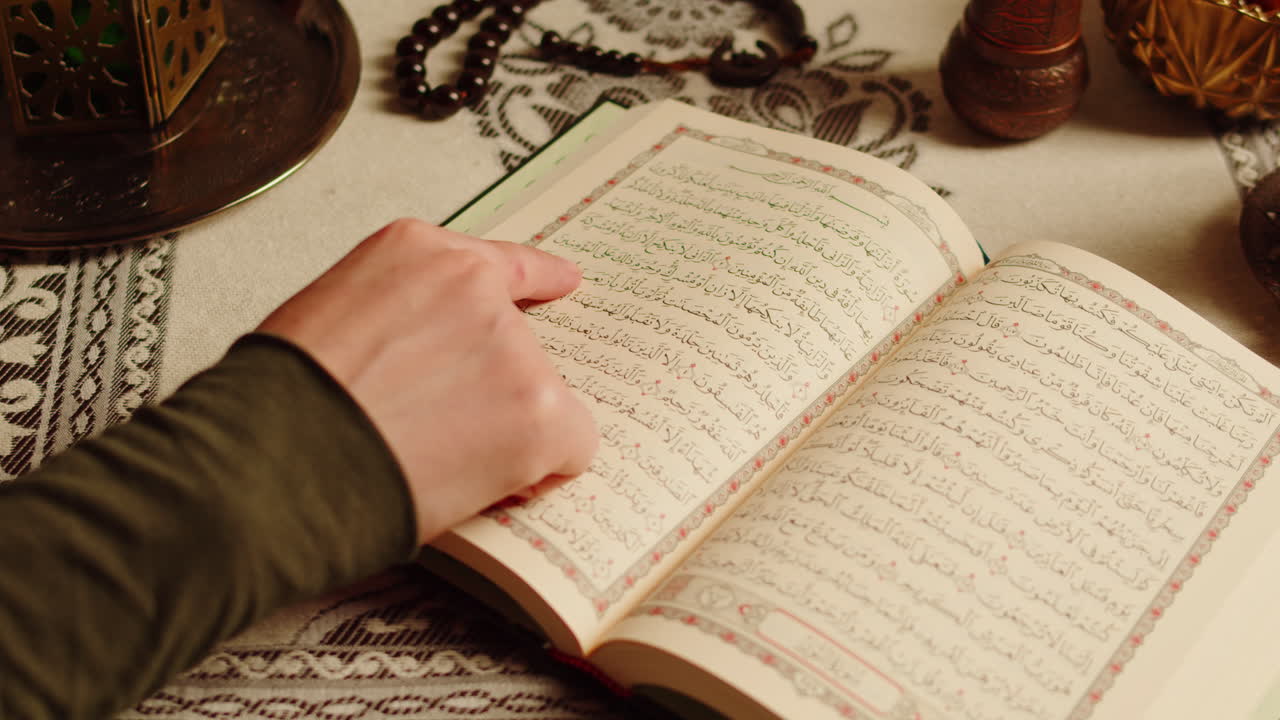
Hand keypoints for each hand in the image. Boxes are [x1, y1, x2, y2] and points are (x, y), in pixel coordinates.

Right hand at [257, 219, 597, 543]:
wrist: (274, 463)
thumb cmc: (280, 407)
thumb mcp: (329, 317)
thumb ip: (399, 318)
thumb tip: (428, 365)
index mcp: (416, 252)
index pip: (496, 262)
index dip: (534, 281)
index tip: (564, 282)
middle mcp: (474, 286)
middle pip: (518, 345)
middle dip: (488, 390)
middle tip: (434, 429)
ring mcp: (513, 346)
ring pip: (541, 400)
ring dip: (504, 432)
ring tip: (433, 457)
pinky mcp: (540, 407)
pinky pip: (573, 444)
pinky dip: (540, 471)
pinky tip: (482, 479)